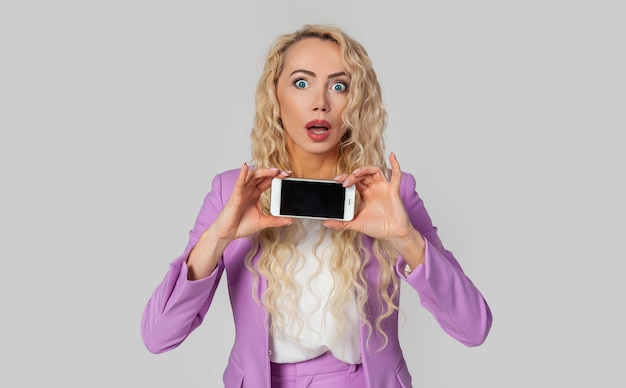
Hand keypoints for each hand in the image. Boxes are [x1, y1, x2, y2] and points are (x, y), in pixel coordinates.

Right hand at [187, 164, 292, 278]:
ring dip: (264, 171)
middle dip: (275, 173)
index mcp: (255, 194)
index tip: (289, 175)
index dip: (278, 177)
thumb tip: (291, 220)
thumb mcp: (263, 222)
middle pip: (263, 176)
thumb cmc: (241, 225)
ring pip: (253, 176)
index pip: (268, 181)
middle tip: (287, 173)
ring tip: (275, 170)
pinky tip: (245, 167)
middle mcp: (249, 190)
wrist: (227, 234)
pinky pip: (239, 183)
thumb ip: (276, 220)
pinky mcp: (235, 196)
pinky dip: (242, 174)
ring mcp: (242, 192)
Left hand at [323, 153, 424, 265]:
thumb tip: (325, 222)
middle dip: (352, 175)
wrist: (392, 234)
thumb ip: (341, 223)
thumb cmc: (378, 227)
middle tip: (343, 181)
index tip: (336, 180)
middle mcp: (374, 188)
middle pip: (362, 174)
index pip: (354, 181)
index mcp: (365, 194)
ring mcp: (384, 188)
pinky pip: (396, 175)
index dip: (346, 178)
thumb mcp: (355, 224)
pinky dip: (395, 165)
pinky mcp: (393, 190)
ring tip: (356, 173)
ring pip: (375, 170)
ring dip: (365, 169)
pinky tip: (392, 156)